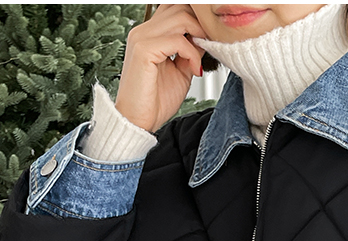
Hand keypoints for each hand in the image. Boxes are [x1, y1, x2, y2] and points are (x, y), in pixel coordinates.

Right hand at [115, 5, 207, 132]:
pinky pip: (177, 40)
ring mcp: (141, 38)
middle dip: (200, 24)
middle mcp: (143, 31)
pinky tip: (194, 70)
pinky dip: (192, 54)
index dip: (195, 18)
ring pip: (180, 18)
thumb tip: (204, 38)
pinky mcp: (144, 50)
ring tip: (199, 60)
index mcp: (149, 34)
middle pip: (179, 7)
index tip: (208, 39)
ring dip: (198, 36)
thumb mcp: (180, 71)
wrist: (138, 123)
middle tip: (209, 45)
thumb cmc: (154, 102)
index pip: (174, 8)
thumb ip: (190, 52)